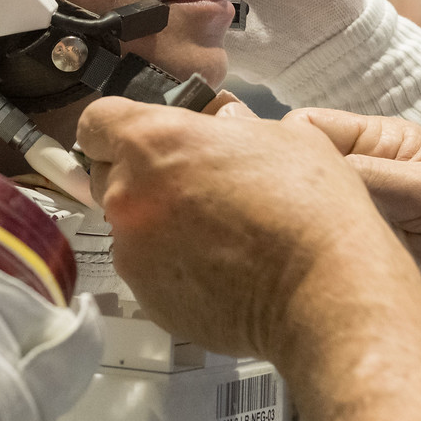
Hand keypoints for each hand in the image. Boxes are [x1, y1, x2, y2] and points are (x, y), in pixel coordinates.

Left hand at [76, 98, 407, 360]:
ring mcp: (133, 253)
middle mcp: (128, 197)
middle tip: (193, 187)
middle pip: (107, 176)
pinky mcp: (148, 299)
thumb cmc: (308, 205)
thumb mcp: (280, 135)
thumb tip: (220, 126)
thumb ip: (230, 126)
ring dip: (158, 226)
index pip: (96, 122)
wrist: (324, 290)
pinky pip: (149, 272)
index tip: (146, 137)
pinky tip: (220, 269)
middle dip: (140, 178)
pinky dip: (173, 268)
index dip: (120, 127)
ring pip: (129, 227)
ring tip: (217, 236)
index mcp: (154, 142)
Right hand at [294, 108, 420, 371]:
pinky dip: (301, 280)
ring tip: (295, 265)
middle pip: (293, 180)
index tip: (277, 181)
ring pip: (293, 231)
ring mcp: (352, 235)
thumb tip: (290, 163)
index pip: (305, 129)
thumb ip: (367, 174)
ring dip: (292, 247)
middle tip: (282, 231)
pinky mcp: (350, 281)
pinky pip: (307, 275)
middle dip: (283, 202)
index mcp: (381, 147)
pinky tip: (298, 288)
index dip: (284, 149)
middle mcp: (360, 185)